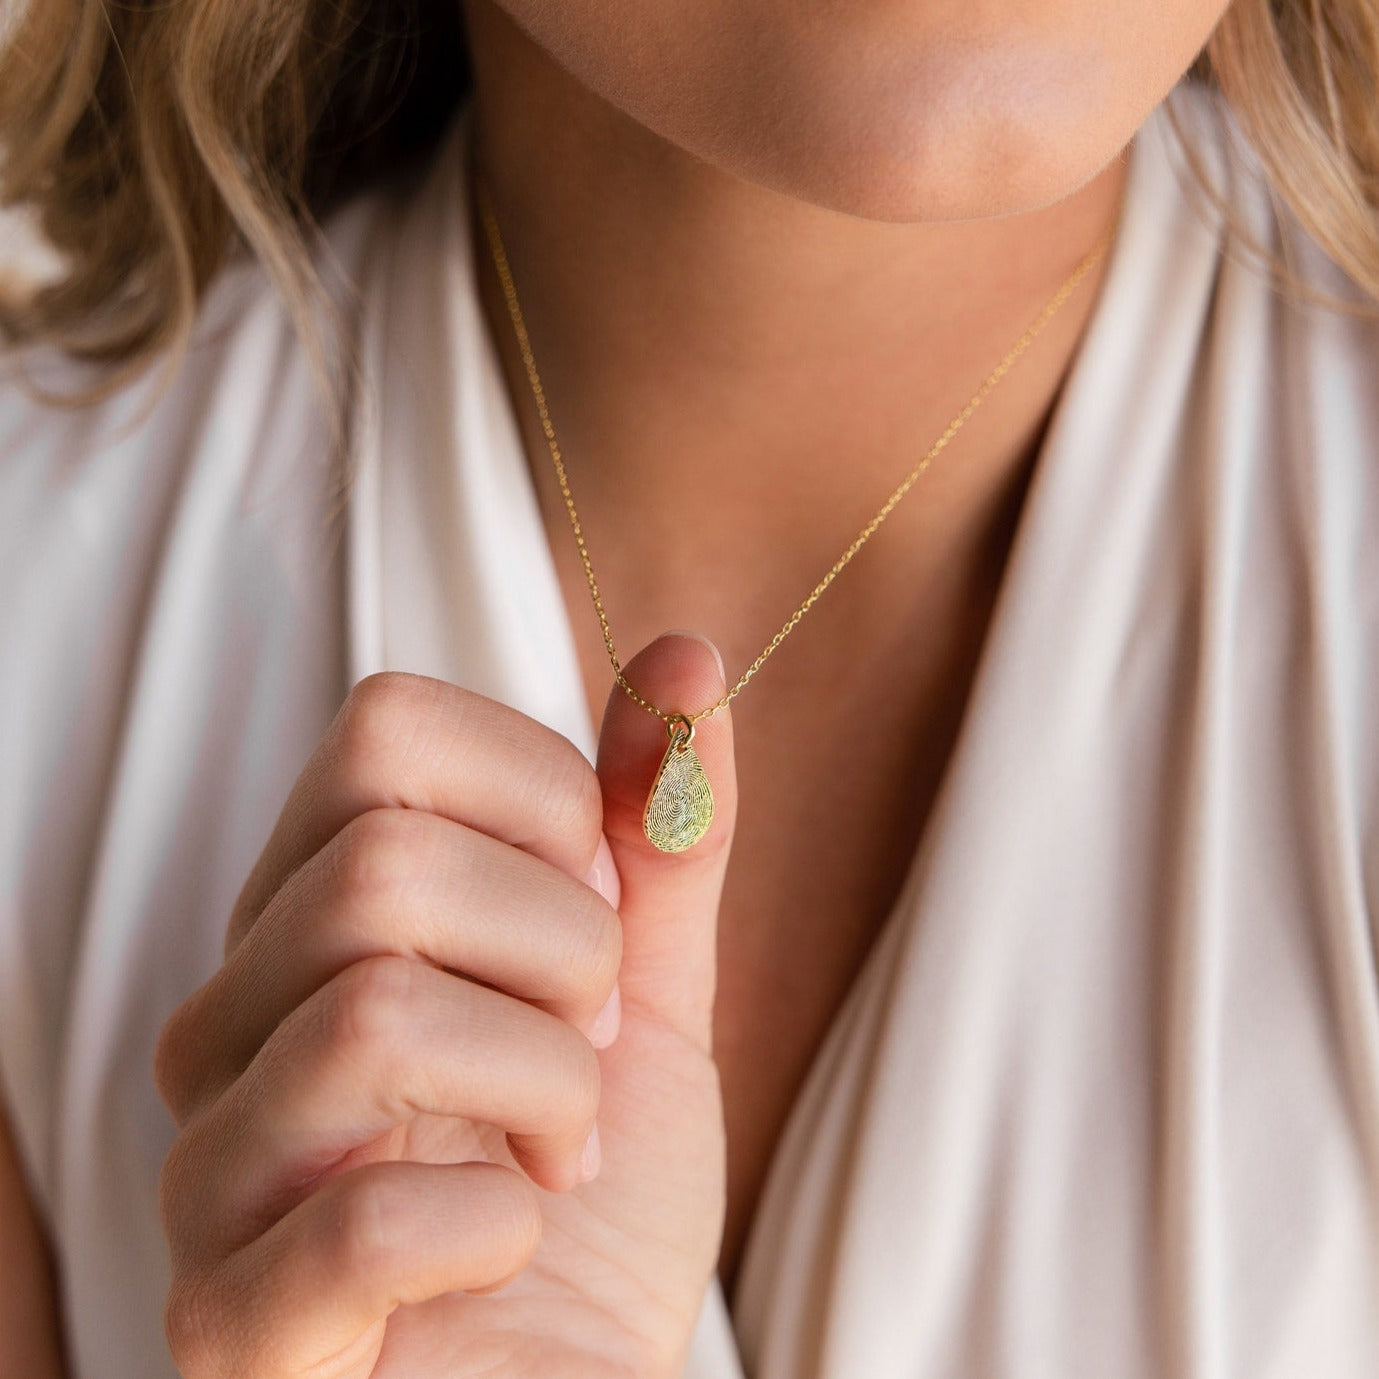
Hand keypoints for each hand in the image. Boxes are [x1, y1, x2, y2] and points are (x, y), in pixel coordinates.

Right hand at [153, 632, 736, 1378]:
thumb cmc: (592, 1192)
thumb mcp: (649, 989)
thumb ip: (658, 834)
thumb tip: (687, 655)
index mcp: (315, 914)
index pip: (383, 727)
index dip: (539, 798)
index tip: (597, 901)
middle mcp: (228, 1021)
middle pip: (378, 863)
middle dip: (561, 952)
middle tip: (589, 1047)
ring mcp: (213, 1174)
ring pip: (377, 1016)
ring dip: (547, 1088)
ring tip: (558, 1150)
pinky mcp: (232, 1324)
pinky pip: (365, 1219)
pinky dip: (497, 1230)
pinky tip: (501, 1249)